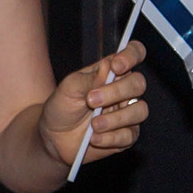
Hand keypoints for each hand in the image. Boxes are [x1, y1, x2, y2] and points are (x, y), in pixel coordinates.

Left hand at [38, 40, 148, 166]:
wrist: (53, 137)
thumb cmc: (62, 106)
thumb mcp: (69, 88)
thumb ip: (89, 79)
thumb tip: (108, 67)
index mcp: (111, 72)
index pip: (134, 54)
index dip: (131, 56)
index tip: (116, 66)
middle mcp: (124, 91)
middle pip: (138, 83)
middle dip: (117, 92)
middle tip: (91, 101)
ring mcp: (127, 113)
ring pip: (139, 110)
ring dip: (115, 118)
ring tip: (93, 124)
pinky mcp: (126, 135)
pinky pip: (130, 135)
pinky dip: (111, 137)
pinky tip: (94, 138)